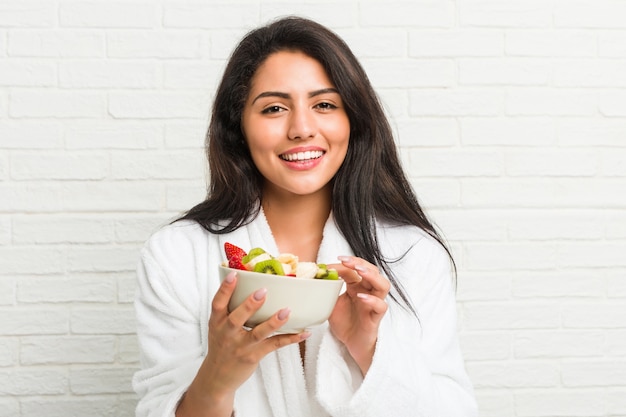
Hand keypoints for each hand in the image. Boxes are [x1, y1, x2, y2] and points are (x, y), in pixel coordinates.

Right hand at [177, 271, 308, 415]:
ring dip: (273, 322)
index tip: (234, 275)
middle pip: (236, 318)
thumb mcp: (218, 326)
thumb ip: (230, 308)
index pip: (218, 303)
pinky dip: (290, 339)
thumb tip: (248, 281)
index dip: (225, 289)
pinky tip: (304, 333)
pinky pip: (274, 345)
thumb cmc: (222, 344)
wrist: (218, 377)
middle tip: (263, 290)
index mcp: (217, 322)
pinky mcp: (253, 356)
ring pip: (258, 333)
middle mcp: (227, 334)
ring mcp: (241, 346)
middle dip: (249, 305)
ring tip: (287, 310)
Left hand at [327, 256, 389, 374]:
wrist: (351, 344)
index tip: (328, 265)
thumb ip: (326, 290)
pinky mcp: (376, 317)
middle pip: (372, 270)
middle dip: (360, 263)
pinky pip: (381, 306)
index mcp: (357, 286)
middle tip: (345, 261)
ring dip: (372, 276)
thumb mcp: (331, 303)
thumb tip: (313, 276)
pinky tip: (361, 297)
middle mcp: (368, 292)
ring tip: (359, 272)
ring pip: (383, 285)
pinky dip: (372, 300)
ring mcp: (374, 304)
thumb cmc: (344, 322)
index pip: (355, 269)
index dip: (344, 264)